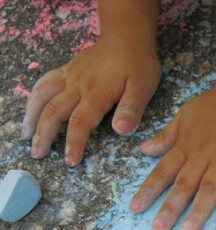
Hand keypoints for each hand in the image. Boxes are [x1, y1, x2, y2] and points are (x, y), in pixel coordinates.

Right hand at [23, 39, 159, 165]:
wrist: (127, 37)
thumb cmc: (138, 64)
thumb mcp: (143, 87)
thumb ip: (132, 109)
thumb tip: (122, 131)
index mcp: (97, 94)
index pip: (80, 123)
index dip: (74, 143)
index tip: (70, 161)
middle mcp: (78, 86)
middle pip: (54, 112)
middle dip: (44, 136)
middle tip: (38, 155)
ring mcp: (69, 77)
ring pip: (42, 97)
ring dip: (32, 117)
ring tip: (27, 136)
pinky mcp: (66, 70)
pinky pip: (44, 83)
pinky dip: (34, 97)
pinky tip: (31, 109)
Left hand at [129, 82, 215, 229]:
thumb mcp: (184, 115)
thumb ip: (166, 136)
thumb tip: (144, 149)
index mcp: (186, 147)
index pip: (163, 171)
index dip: (149, 189)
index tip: (135, 208)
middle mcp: (203, 156)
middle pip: (185, 184)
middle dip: (171, 207)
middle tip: (159, 228)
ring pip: (211, 186)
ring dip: (200, 208)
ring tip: (188, 229)